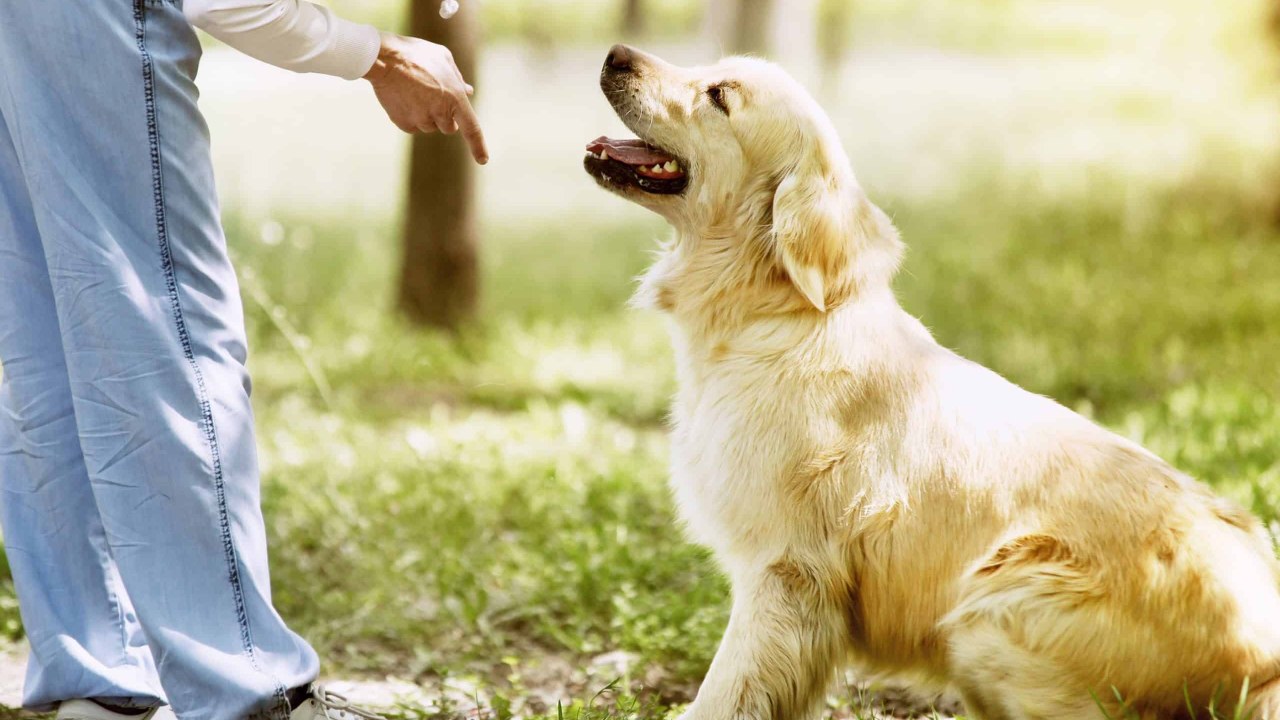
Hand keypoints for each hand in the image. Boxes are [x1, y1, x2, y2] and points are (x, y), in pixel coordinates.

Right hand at [364, 32, 488, 164]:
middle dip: (445, 117)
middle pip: (449, 127)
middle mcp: (440, 113)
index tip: (483, 160)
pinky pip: (413, 126)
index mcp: (455, 97)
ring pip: (430, 127)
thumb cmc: (415, 53)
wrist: (382, 58)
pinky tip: (403, 97)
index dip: (478, 146)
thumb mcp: (443, 57)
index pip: (471, 129)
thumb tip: (468, 92)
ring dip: (426, 115)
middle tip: (432, 97)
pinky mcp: (404, 124)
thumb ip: (457, 78)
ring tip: (413, 91)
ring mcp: (421, 120)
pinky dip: (411, 116)